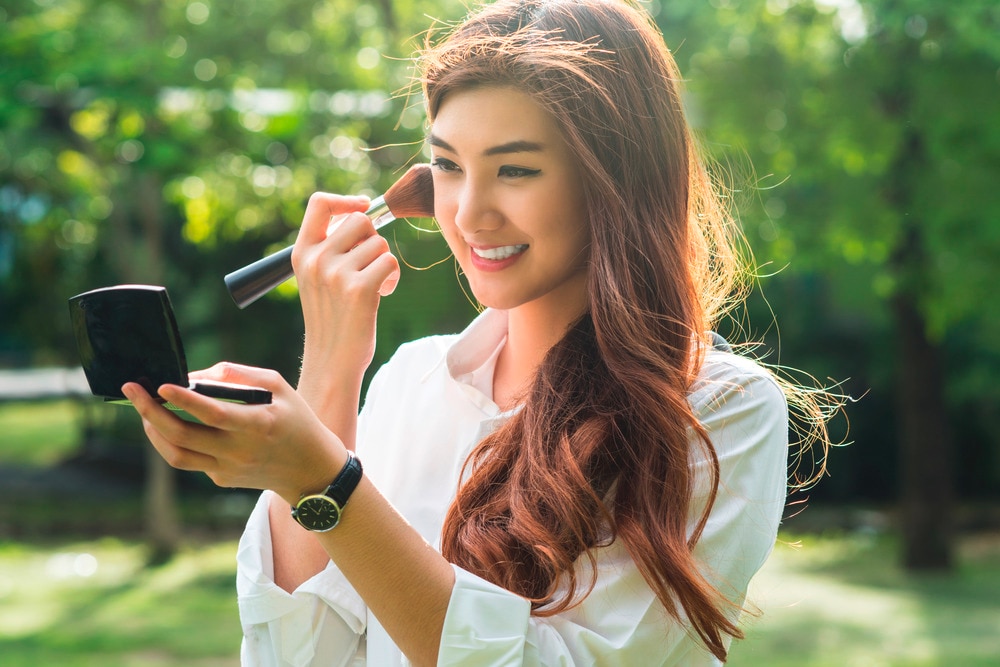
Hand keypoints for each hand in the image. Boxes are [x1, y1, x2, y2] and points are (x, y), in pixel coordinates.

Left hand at [122, 362, 346, 504]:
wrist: (310, 469)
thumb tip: (196, 375)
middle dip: (150, 411)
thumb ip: (240, 375)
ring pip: (176, 455)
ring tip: (145, 410)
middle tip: (132, 390)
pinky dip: (173, 441)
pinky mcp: (221, 479)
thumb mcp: (279, 387)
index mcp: (258, 424)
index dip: (184, 399)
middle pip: (182, 436)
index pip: (213, 413)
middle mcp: (240, 451)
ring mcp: (228, 469)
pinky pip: (189, 461)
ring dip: (153, 431)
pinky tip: (169, 425)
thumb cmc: (296, 419)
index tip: (161, 384)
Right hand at [292, 193, 400, 386]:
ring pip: (379, 243)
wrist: (332, 360)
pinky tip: (382, 293)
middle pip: (360, 220)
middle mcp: (316, 260)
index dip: (346, 200)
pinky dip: (393, 277)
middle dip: (373, 239)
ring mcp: (337, 274)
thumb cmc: (332, 317)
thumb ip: (332, 246)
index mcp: (301, 253)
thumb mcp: (318, 277)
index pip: (319, 203)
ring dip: (384, 262)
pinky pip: (390, 262)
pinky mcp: (360, 289)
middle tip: (368, 265)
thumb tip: (365, 210)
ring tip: (373, 285)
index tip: (363, 206)